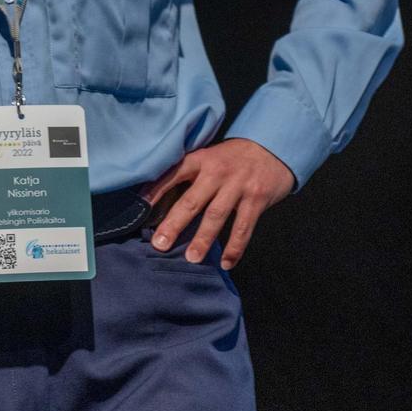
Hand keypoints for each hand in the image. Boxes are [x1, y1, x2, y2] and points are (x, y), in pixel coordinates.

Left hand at [141, 138, 294, 268]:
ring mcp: (238, 186)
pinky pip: (244, 227)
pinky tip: (226, 263)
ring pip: (216, 216)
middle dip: (174, 224)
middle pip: (192, 200)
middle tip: (160, 244)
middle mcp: (217, 172)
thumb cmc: (232, 158)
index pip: (173, 174)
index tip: (139, 209)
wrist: (271, 147)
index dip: (155, 190)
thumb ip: (190, 176)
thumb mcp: (209, 157)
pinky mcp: (257, 199)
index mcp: (201, 160)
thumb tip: (160, 202)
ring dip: (203, 239)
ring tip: (191, 258)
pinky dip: (235, 247)